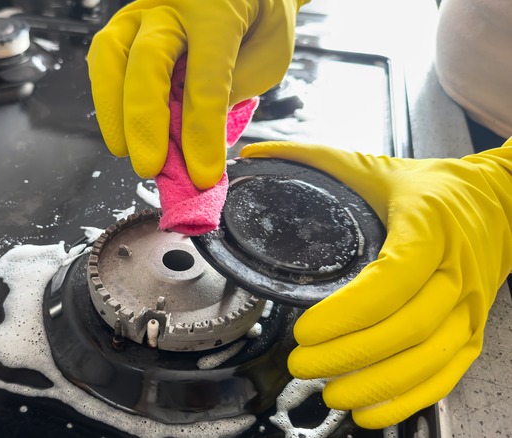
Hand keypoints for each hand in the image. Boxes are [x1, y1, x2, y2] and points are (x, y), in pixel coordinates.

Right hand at [87, 0, 305, 189]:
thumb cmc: (260, 20)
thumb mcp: (269, 55)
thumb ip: (232, 90)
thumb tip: (191, 138)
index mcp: (218, 11)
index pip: (205, 78)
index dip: (201, 131)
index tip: (202, 173)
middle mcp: (173, 4)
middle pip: (148, 61)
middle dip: (144, 121)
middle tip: (149, 166)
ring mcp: (142, 10)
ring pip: (110, 54)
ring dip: (111, 109)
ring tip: (123, 149)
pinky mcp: (124, 24)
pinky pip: (103, 59)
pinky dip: (107, 96)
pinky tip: (119, 125)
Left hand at [240, 140, 511, 428]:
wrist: (503, 202)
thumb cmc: (433, 189)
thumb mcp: (374, 167)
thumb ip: (312, 159)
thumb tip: (253, 152)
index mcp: (427, 228)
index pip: (392, 280)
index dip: (349, 313)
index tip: (304, 329)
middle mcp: (454, 271)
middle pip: (407, 328)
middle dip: (350, 354)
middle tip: (301, 363)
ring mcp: (469, 306)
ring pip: (428, 358)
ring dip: (377, 384)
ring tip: (330, 391)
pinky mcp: (474, 330)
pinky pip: (448, 374)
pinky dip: (410, 398)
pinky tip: (372, 411)